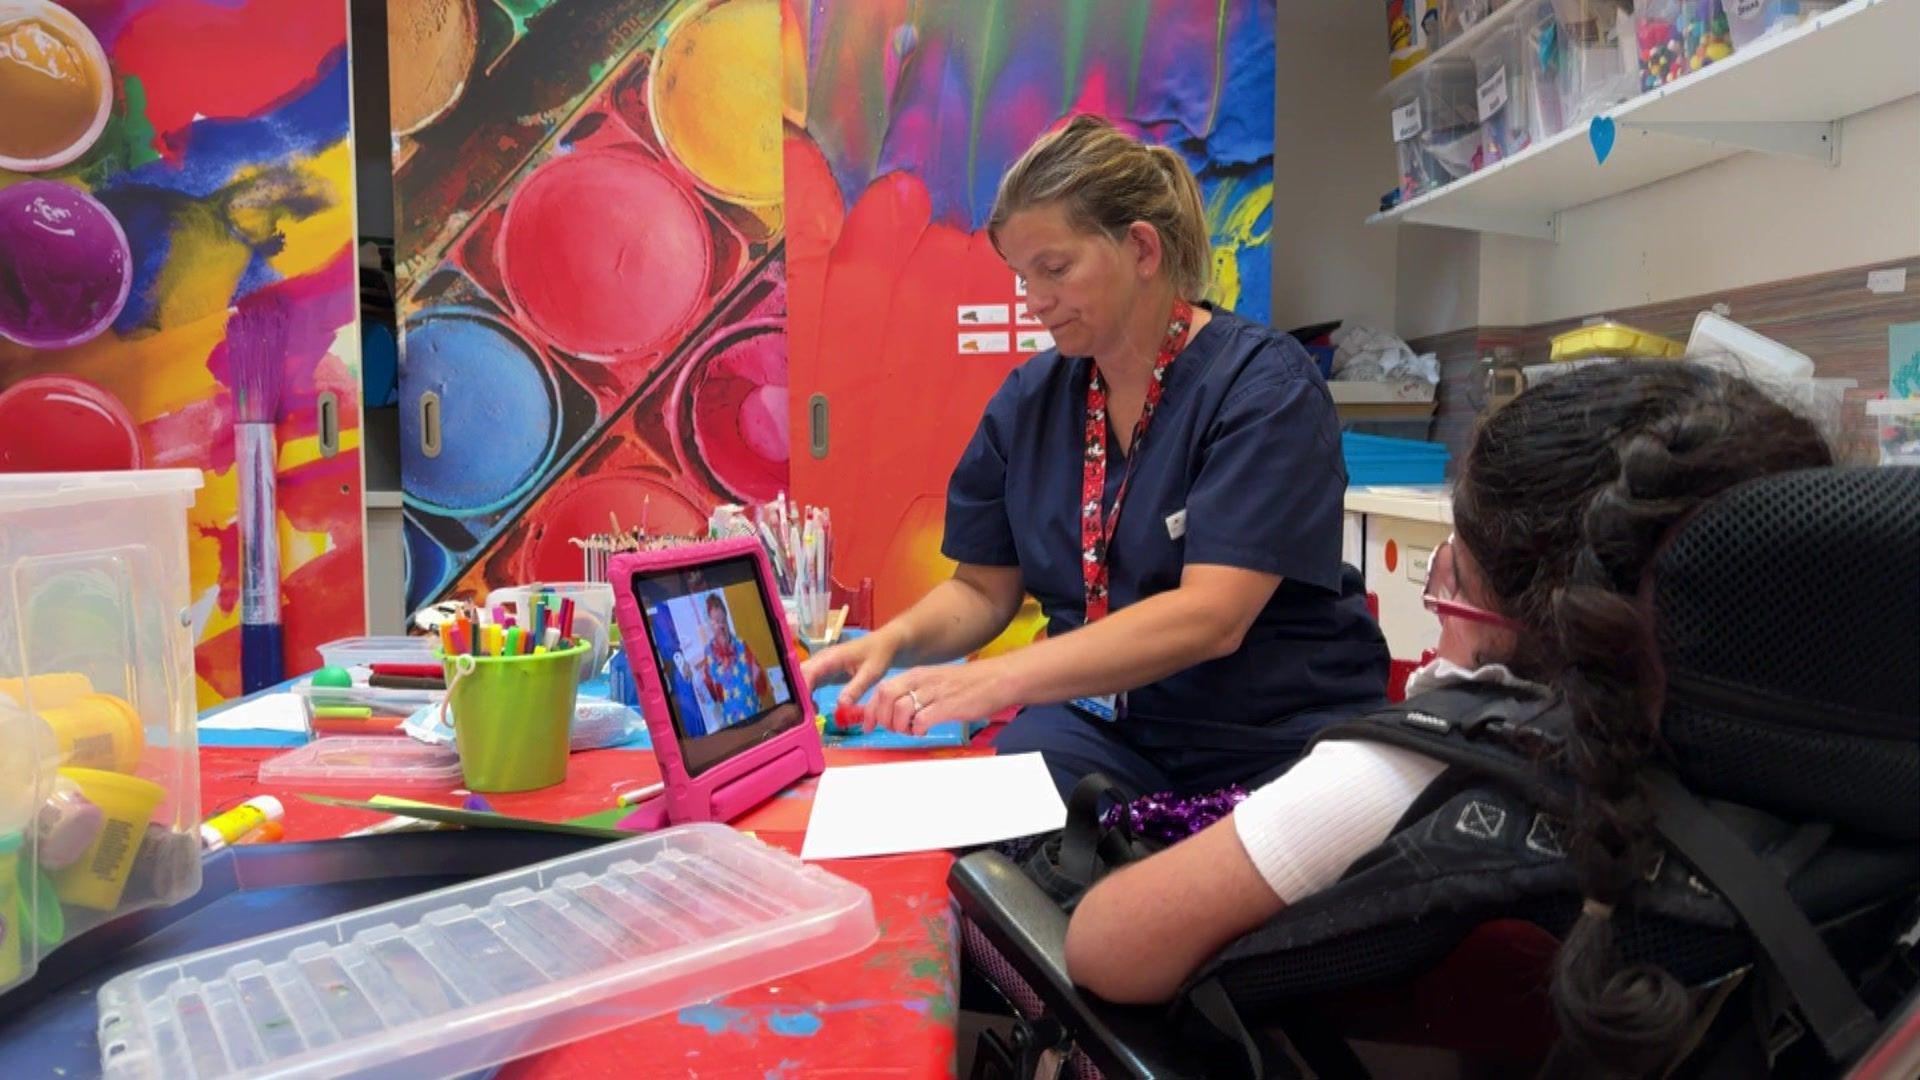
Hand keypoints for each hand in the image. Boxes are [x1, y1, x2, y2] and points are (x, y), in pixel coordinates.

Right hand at [799, 629, 902, 707]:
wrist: (884, 644)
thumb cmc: (878, 655)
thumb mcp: (871, 673)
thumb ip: (856, 688)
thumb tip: (840, 705)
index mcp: (830, 657)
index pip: (807, 673)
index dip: (802, 690)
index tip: (803, 708)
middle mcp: (821, 660)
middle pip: (799, 676)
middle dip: (797, 695)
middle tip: (802, 716)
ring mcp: (821, 665)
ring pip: (802, 680)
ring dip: (801, 697)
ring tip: (808, 716)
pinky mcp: (824, 671)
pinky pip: (809, 683)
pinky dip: (808, 695)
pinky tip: (813, 709)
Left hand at [868, 659, 1019, 734]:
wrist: (998, 679)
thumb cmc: (968, 684)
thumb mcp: (935, 681)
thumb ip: (916, 692)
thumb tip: (897, 710)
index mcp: (916, 675)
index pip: (881, 689)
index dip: (871, 710)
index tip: (869, 725)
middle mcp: (921, 681)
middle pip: (886, 697)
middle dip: (884, 718)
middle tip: (895, 729)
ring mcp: (934, 693)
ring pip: (900, 709)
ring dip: (900, 726)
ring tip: (912, 730)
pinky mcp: (948, 706)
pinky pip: (921, 720)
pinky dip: (918, 730)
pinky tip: (925, 730)